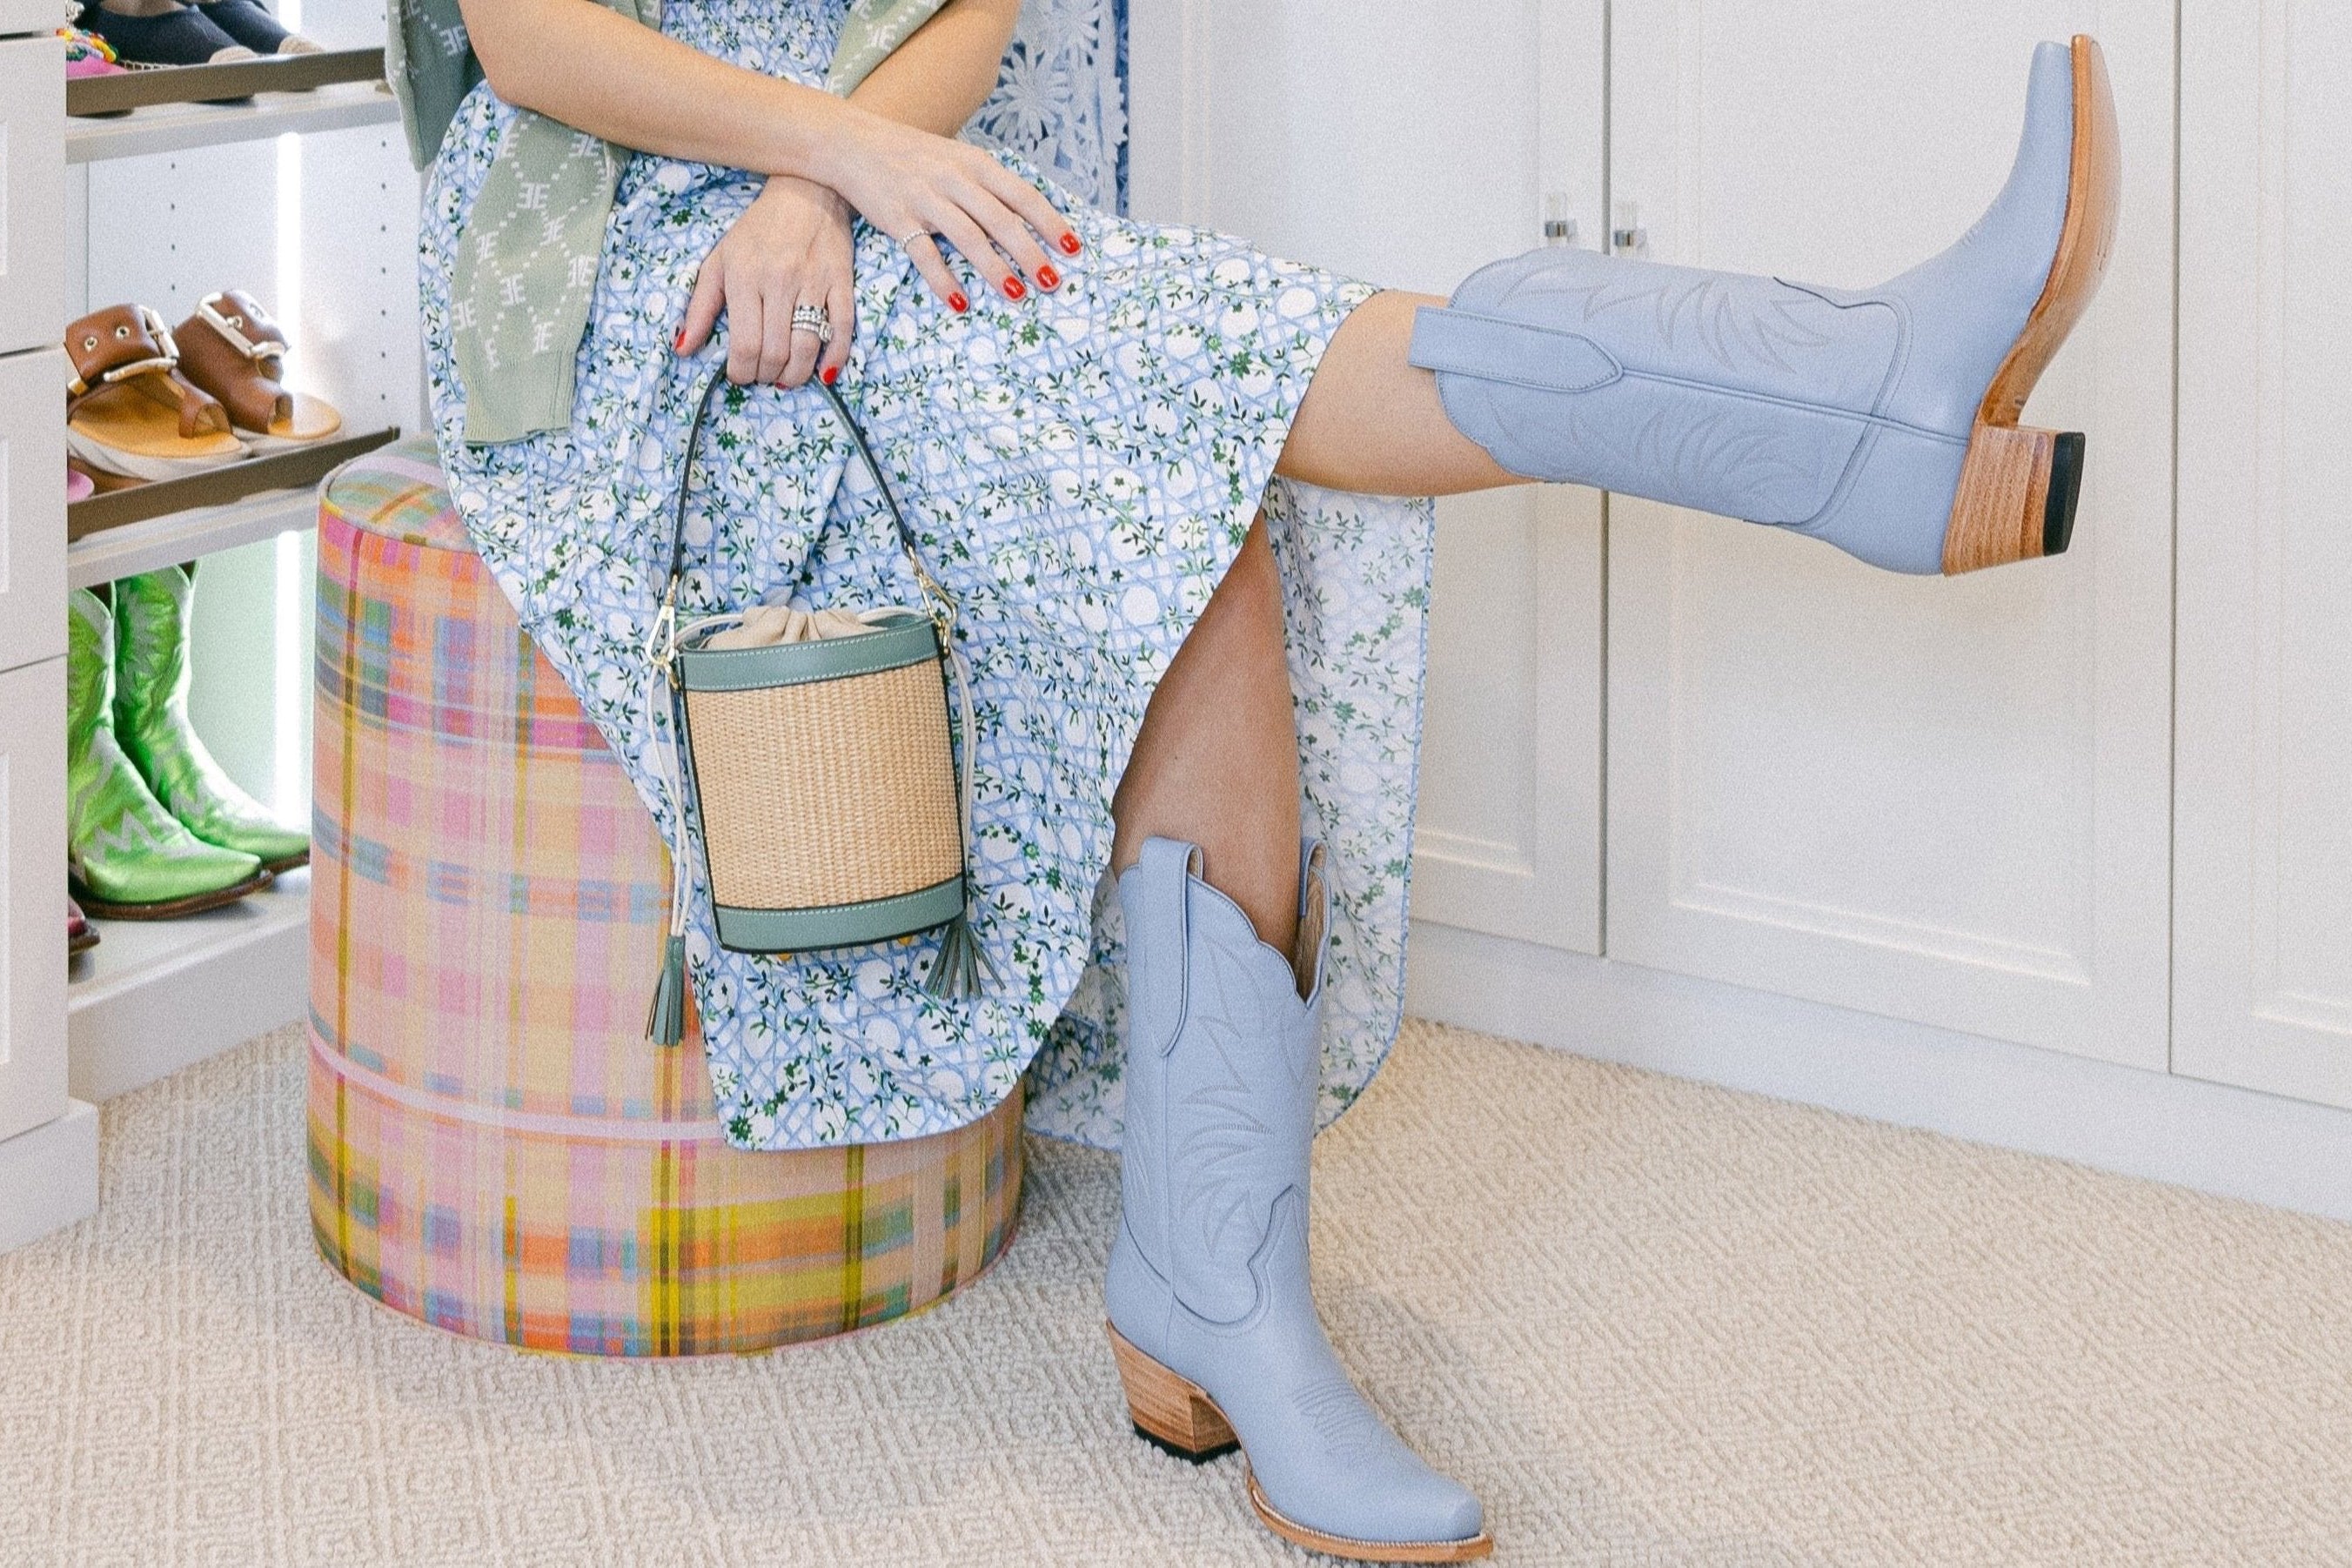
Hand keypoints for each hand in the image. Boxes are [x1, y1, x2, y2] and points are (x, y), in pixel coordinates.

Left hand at [677, 174, 854, 387]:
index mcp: (744, 277)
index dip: (742, 371)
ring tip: (787, 377)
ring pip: (807, 347)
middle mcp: (778, 281)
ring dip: (796, 374)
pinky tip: (823, 372)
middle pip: (775, 352)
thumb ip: (700, 306)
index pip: (745, 344)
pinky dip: (835, 357)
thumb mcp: (720, 260)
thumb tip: (683, 349)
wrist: (805, 190)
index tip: (741, 374)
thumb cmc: (758, 230)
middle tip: (764, 375)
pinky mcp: (840, 281)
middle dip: (767, 375)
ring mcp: (812, 282)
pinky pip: (842, 329)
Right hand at [816, 108, 1081, 309]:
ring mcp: (926, 199)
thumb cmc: (914, 156)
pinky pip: (924, 254)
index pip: (1021, 195)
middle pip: (1001, 220)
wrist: (853, 143)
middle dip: (1030, 253)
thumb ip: (990, 184)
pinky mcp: (898, 219)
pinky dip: (943, 279)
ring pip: (968, 237)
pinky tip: (960, 302)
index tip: (1073, 249)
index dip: (1049, 223)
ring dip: (995, 268)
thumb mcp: (957, 158)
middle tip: (1053, 282)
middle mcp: (954, 179)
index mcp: (975, 163)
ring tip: (1018, 295)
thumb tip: (1031, 215)